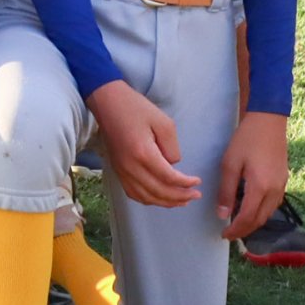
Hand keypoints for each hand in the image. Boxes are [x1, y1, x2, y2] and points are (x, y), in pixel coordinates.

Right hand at [85, 80, 200, 207]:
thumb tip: (172, 165)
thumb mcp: (163, 122)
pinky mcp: (117, 170)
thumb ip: (172, 147)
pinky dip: (148, 200)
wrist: (107, 102)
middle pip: (158, 192)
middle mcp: (130, 167)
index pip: (168, 178)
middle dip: (180, 197)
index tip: (197, 182)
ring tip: (181, 201)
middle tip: (195, 195)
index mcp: (143, 153)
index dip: (185, 184)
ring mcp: (122, 170)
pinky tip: (159, 198)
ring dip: (165, 202)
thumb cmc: (136, 108)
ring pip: (145, 197)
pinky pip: (133, 193)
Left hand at [217, 110, 289, 239]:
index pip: (247, 218)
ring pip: (268, 214)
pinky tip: (251, 208)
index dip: (235, 230)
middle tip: (230, 234)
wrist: (268, 121)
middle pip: (259, 220)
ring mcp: (282, 186)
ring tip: (238, 224)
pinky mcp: (284, 180)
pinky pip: (273, 204)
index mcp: (260, 188)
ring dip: (253, 222)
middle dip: (244, 230)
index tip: (224, 235)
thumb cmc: (246, 139)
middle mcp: (275, 191)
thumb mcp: (230, 163)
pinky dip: (261, 212)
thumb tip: (222, 215)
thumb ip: (226, 191)